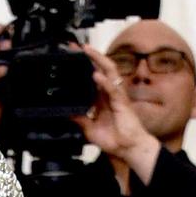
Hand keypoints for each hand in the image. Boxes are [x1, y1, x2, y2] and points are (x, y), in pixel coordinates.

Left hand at [79, 45, 160, 180]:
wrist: (128, 149)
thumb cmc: (115, 139)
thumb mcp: (90, 129)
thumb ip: (80, 120)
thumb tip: (68, 113)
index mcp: (102, 98)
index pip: (91, 77)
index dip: (83, 66)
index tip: (71, 58)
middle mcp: (109, 93)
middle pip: (100, 68)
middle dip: (89, 56)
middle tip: (75, 47)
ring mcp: (116, 95)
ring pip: (109, 71)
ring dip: (98, 59)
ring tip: (87, 51)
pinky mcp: (122, 102)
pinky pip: (113, 88)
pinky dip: (104, 81)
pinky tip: (96, 76)